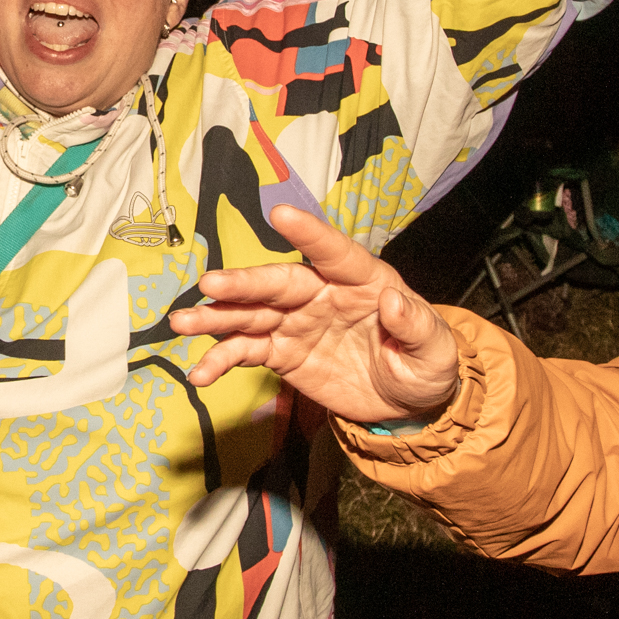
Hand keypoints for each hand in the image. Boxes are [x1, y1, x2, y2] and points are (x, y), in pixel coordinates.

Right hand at [171, 201, 461, 420]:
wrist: (406, 402)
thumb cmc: (424, 363)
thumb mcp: (435, 350)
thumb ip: (416, 325)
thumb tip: (393, 300)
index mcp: (362, 280)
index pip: (334, 252)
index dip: (309, 234)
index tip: (281, 216)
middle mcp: (321, 293)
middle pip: (278, 283)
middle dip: (243, 283)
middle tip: (210, 284)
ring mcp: (297, 322)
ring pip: (251, 314)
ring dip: (216, 317)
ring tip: (183, 323)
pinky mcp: (282, 353)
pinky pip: (246, 352)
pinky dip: (221, 360)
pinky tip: (200, 373)